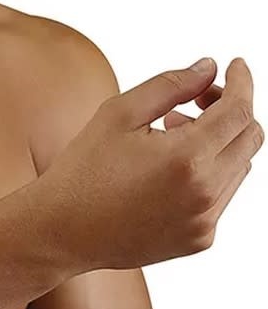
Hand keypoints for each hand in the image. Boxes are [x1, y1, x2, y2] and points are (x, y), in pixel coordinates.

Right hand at [38, 57, 262, 270]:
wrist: (60, 233)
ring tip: (171, 138)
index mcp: (186, 159)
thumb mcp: (117, 115)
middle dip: (231, 111)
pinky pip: (221, 198)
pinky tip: (168, 173)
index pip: (239, 110)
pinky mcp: (197, 240)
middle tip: (197, 102)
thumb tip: (209, 68)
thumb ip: (170, 85)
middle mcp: (204, 194)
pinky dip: (206, 177)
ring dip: (217, 146)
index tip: (233, 68)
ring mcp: (203, 222)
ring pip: (238, 169)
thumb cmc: (81, 174)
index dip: (241, 81)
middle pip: (249, 138)